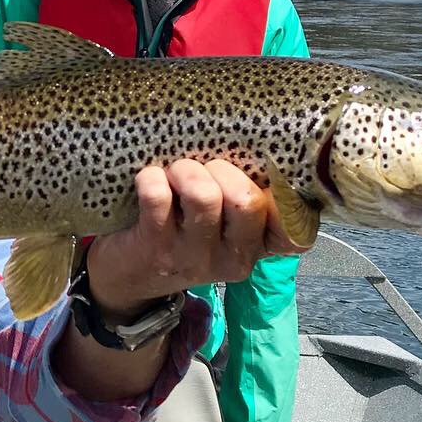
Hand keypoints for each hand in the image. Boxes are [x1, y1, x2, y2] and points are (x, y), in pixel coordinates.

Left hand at [87, 158, 306, 321]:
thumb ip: (240, 198)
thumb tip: (253, 146)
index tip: (260, 172)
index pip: (295, 234)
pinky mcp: (155, 249)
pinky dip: (151, 178)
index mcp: (255, 247)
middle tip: (201, 168)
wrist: (126, 275)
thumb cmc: (180, 232)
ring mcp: (193, 257)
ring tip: (173, 172)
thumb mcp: (219, 225)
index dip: (285, 198)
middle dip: (222, 170)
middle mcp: (232, 258)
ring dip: (185, 171)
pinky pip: (158, 197)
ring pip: (203, 196)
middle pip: (247, 201)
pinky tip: (149, 180)